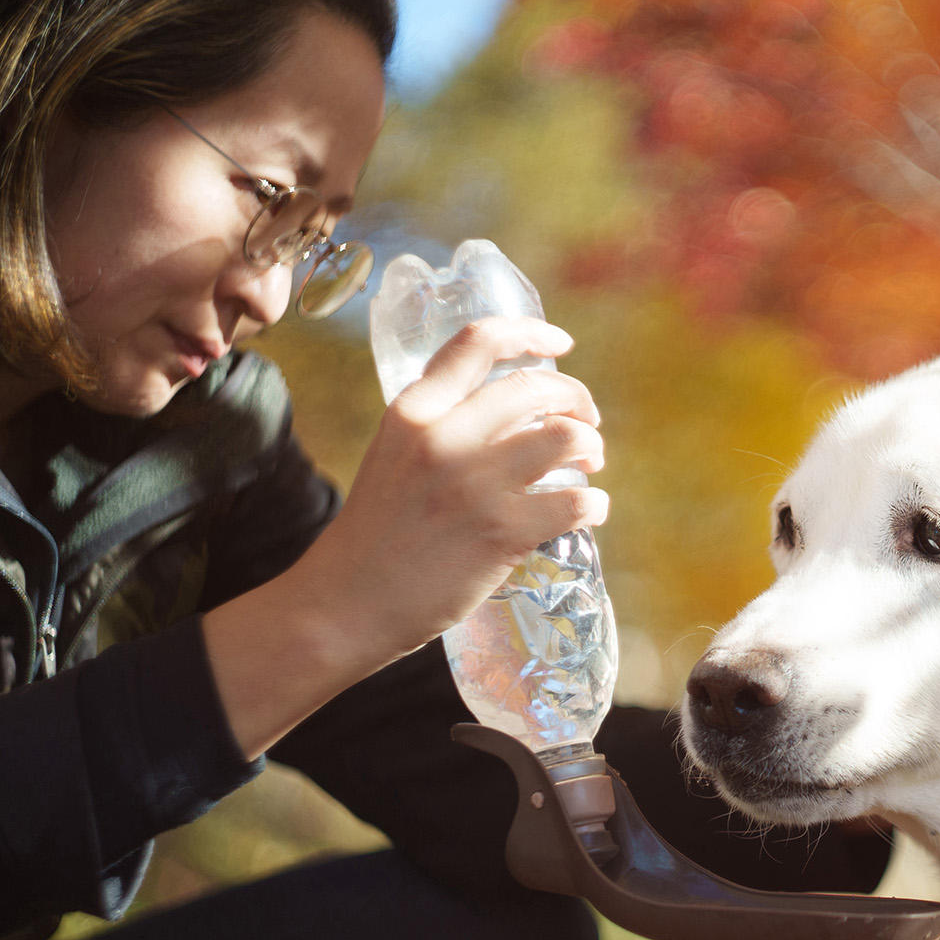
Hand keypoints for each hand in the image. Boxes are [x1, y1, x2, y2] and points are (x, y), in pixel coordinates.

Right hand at [308, 315, 608, 664]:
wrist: (345, 606)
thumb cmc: (375, 537)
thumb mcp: (393, 457)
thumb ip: (439, 428)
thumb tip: (510, 416)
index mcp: (412, 411)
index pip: (478, 342)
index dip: (531, 333)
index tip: (562, 344)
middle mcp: (443, 437)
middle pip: (538, 388)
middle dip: (576, 401)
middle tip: (585, 425)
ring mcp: (475, 485)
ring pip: (567, 437)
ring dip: (591, 447)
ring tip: (588, 465)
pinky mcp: (502, 532)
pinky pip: (578, 502)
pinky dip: (595, 504)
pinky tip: (589, 510)